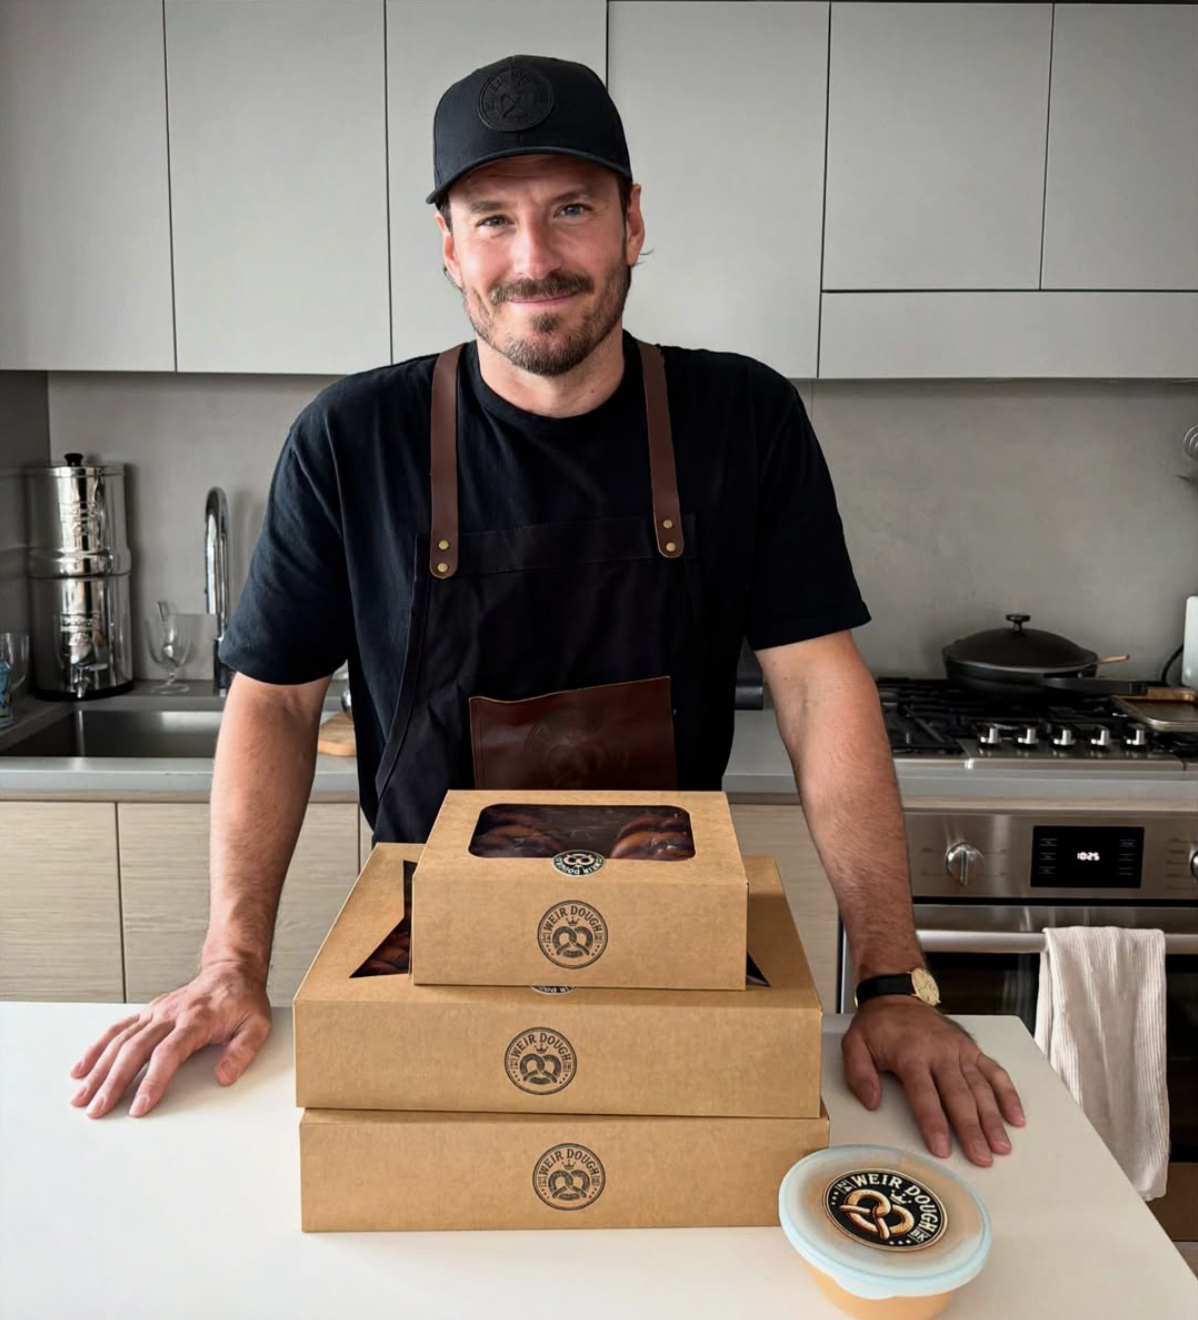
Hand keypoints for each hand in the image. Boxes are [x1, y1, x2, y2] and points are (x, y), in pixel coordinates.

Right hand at [68, 960, 270, 1118]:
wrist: (232, 970)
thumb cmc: (243, 1000)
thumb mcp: (257, 1024)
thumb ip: (242, 1052)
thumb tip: (224, 1077)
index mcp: (197, 1019)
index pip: (168, 1053)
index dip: (152, 1081)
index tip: (139, 1106)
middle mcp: (171, 1015)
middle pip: (135, 1050)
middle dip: (114, 1083)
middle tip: (98, 1110)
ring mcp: (156, 1013)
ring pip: (120, 1041)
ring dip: (98, 1070)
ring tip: (82, 1097)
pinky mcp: (148, 1013)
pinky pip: (118, 1029)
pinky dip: (97, 1048)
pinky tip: (82, 1068)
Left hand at [841, 997, 1024, 1165]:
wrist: (898, 996)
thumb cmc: (878, 1026)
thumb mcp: (854, 1044)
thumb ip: (859, 1074)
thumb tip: (872, 1103)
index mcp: (910, 1053)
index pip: (924, 1094)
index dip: (933, 1123)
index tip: (942, 1148)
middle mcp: (940, 1052)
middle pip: (958, 1095)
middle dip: (971, 1129)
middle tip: (981, 1158)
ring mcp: (959, 1051)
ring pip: (981, 1088)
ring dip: (992, 1119)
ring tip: (1000, 1147)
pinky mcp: (972, 1050)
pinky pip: (995, 1072)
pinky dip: (1008, 1094)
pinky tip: (1015, 1118)